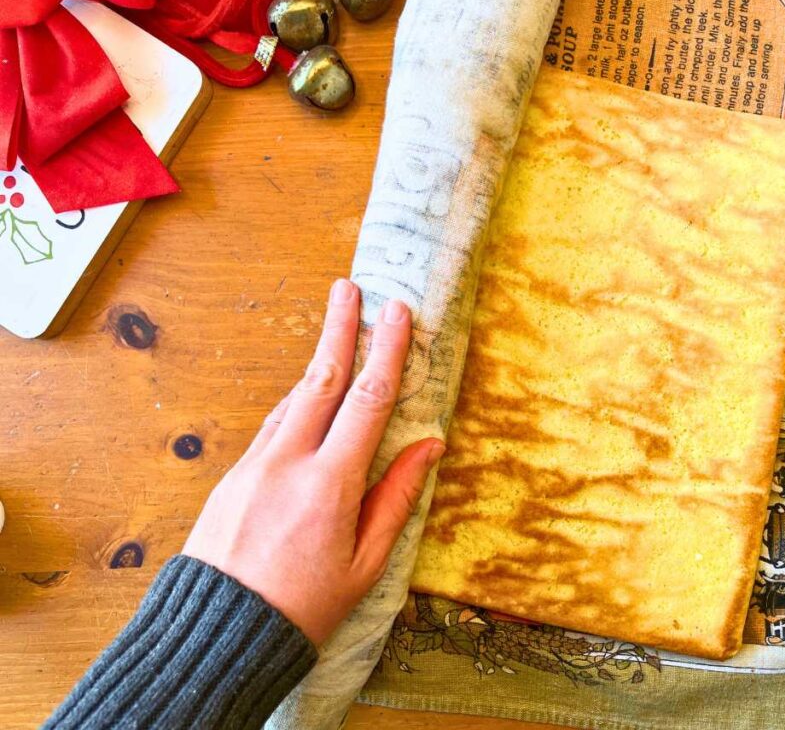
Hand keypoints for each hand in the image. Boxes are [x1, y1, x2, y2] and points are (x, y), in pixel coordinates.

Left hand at [183, 279, 443, 644]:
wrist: (218, 634)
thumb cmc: (303, 607)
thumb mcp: (365, 564)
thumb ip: (396, 498)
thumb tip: (428, 446)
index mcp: (329, 484)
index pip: (368, 401)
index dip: (388, 352)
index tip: (398, 313)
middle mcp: (288, 462)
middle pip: (320, 379)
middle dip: (338, 328)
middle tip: (350, 287)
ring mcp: (254, 465)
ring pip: (292, 399)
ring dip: (318, 363)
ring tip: (335, 333)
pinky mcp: (232, 476)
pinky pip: (272, 427)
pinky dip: (296, 404)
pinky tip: (308, 398)